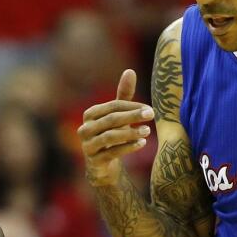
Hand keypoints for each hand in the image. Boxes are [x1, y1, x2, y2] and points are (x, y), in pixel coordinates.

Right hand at [78, 69, 153, 186]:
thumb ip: (123, 95)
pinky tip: (142, 143)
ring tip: (148, 131)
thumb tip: (130, 71)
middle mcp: (85, 129)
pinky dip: (127, 147)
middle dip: (132, 116)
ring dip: (131, 133)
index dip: (132, 106)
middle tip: (152, 115)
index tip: (150, 109)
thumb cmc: (111, 134)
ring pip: (110, 136)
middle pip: (111, 119)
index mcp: (90, 114)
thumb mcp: (117, 115)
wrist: (102, 165)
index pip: (113, 106)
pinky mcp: (94, 161)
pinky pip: (111, 153)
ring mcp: (88, 145)